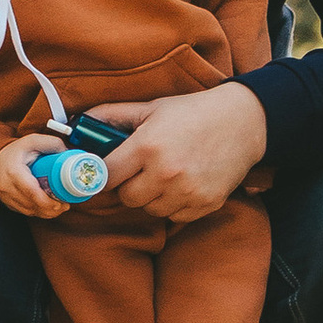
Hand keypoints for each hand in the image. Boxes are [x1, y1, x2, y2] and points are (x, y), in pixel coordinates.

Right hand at [0, 133, 67, 219]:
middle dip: (52, 209)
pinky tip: (48, 208)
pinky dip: (39, 212)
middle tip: (65, 205)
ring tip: (59, 207)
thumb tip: (67, 153)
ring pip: (30, 212)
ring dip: (47, 213)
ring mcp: (6, 197)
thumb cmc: (15, 151)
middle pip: (32, 205)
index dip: (49, 202)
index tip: (62, 202)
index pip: (32, 192)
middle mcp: (7, 187)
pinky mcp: (8, 203)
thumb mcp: (32, 141)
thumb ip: (51, 143)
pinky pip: (26, 212)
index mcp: (13, 172)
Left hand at [106, 84, 266, 223]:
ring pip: (150, 209)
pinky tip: (183, 183)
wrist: (242, 123)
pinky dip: (174, 204)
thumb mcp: (151, 107)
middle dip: (129, 185)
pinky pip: (175, 215)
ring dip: (152, 196)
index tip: (105, 171)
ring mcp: (187, 191)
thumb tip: (80, 120)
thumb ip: (114, 115)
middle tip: (139, 170)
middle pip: (127, 198)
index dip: (102, 174)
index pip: (106, 176)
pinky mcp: (205, 204)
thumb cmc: (193, 112)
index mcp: (147, 146)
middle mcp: (165, 173)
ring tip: (164, 174)